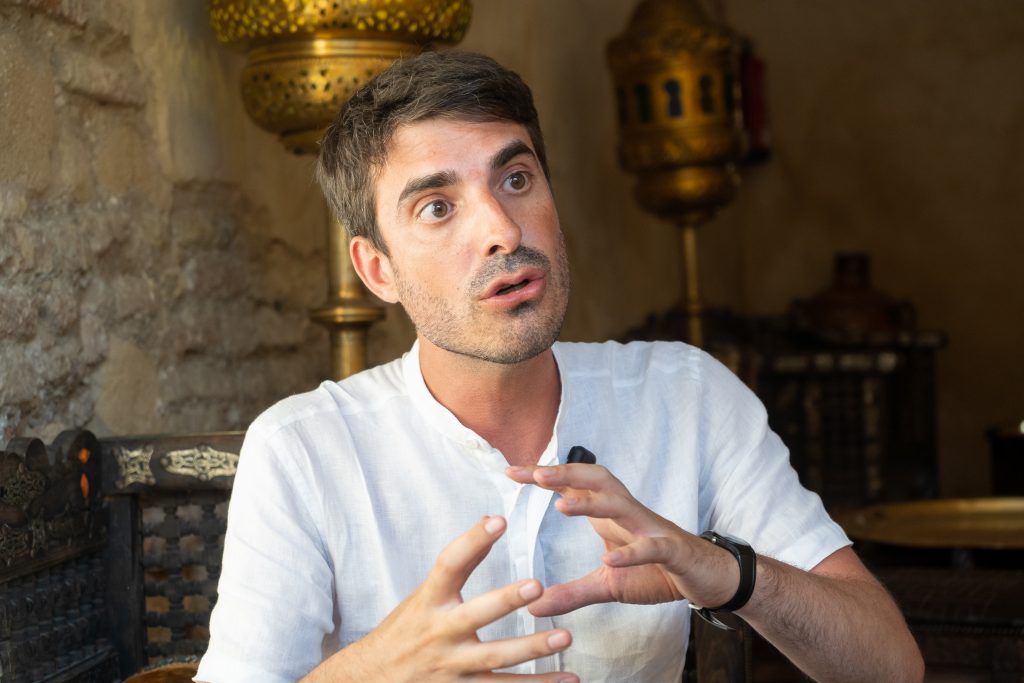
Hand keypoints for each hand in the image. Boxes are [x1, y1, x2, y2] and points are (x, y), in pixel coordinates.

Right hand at [307, 515, 577, 681]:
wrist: (372, 678)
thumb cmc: (405, 630)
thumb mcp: (425, 594)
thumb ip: (459, 565)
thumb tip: (491, 520)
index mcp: (429, 601)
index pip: (449, 564)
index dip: (472, 541)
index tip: (498, 520)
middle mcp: (440, 632)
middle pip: (474, 615)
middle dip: (504, 600)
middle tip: (537, 586)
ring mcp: (452, 666)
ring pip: (495, 659)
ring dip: (532, 649)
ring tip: (564, 637)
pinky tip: (568, 678)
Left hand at [505, 464, 738, 617]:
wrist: (706, 578)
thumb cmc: (656, 572)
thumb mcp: (607, 586)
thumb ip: (572, 593)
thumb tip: (533, 606)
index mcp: (610, 514)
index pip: (574, 485)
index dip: (545, 476)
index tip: (511, 470)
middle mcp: (628, 513)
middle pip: (596, 480)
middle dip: (566, 473)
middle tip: (534, 474)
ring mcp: (650, 529)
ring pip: (620, 506)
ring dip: (592, 504)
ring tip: (562, 506)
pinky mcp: (671, 551)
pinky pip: (650, 546)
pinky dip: (631, 552)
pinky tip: (610, 560)